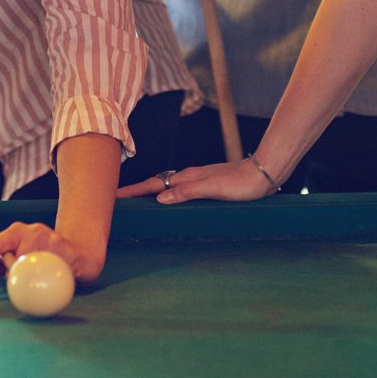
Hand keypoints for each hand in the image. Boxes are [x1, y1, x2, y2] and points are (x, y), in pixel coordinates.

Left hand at [0, 219, 103, 292]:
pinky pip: (49, 271)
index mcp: (14, 231)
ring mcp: (49, 237)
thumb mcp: (13, 260)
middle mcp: (31, 230)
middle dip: (13, 276)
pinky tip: (57, 279)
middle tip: (21, 284)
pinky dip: (48, 280)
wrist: (79, 254)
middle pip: (12, 260)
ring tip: (42, 279)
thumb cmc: (40, 259)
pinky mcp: (65, 248)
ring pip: (29, 266)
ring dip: (32, 279)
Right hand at [118, 158, 276, 203]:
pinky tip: (168, 202)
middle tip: (117, 200)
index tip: (114, 196)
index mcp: (186, 177)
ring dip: (149, 194)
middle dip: (135, 192)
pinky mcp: (206, 186)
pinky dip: (166, 196)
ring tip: (136, 203)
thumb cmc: (240, 183)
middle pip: (155, 185)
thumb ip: (186, 192)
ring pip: (166, 187)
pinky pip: (178, 191)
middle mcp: (189, 177)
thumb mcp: (212, 189)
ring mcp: (197, 180)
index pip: (152, 185)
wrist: (262, 174)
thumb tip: (160, 198)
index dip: (133, 191)